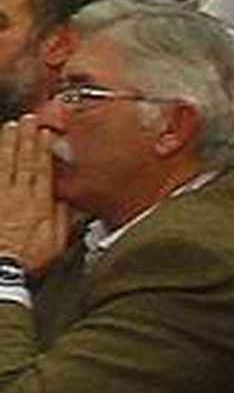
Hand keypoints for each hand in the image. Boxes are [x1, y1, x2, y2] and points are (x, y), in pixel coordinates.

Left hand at [0, 116, 68, 275]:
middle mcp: (17, 196)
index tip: (44, 131)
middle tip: (26, 120)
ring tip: (8, 128)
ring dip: (7, 144)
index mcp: (39, 203)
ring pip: (3, 165)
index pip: (42, 169)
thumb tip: (68, 199)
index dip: (43, 148)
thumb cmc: (28, 260)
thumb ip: (63, 218)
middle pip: (22, 161)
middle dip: (25, 139)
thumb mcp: (57, 242)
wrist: (0, 272)